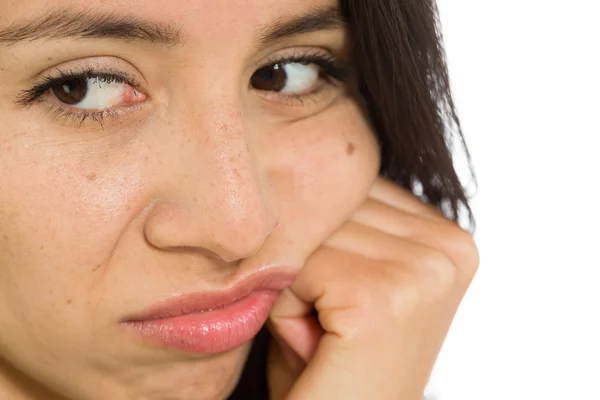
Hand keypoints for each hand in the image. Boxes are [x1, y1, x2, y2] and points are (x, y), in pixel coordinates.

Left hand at [266, 177, 479, 399]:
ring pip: (309, 232)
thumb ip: (340, 217)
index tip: (333, 294)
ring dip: (292, 284)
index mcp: (447, 237)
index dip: (322, 240)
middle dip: (306, 262)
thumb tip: (294, 153)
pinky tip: (316, 344)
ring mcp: (423, 269)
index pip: (353, 188)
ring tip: (323, 332)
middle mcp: (448, 247)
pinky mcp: (383, 296)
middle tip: (325, 322)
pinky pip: (295, 265)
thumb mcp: (345, 273)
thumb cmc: (335, 362)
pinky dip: (283, 307)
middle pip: (332, 205)